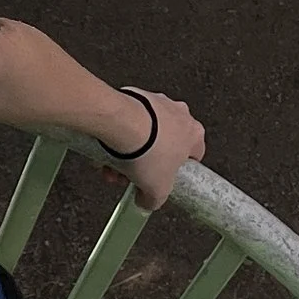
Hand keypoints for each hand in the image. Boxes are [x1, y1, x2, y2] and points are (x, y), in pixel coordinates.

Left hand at [104, 88, 203, 208]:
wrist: (122, 123)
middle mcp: (179, 114)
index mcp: (194, 134)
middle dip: (144, 165)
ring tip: (111, 168)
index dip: (177, 171)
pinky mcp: (136, 97)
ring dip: (127, 154)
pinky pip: (127, 122)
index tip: (163, 180)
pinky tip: (104, 152)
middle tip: (130, 177)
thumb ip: (155, 199)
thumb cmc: (147, 149)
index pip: (194, 155)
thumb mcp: (157, 190)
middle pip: (163, 147)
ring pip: (143, 135)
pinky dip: (116, 137)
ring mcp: (157, 103)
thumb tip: (148, 202)